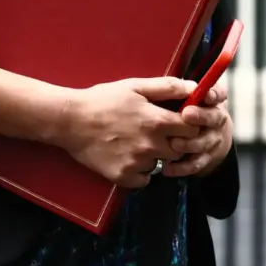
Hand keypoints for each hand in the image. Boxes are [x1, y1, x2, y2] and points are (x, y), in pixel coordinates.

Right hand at [56, 77, 201, 188]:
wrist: (71, 121)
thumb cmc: (103, 99)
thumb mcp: (135, 86)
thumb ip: (167, 87)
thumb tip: (194, 87)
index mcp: (157, 121)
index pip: (193, 129)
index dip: (190, 125)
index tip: (179, 121)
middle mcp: (152, 146)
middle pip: (180, 150)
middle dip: (174, 141)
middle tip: (157, 132)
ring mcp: (138, 164)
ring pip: (162, 164)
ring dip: (156, 156)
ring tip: (137, 142)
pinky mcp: (124, 177)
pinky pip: (144, 179)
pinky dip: (140, 170)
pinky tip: (128, 155)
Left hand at [162, 80, 233, 177]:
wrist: (204, 138)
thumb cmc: (188, 110)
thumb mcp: (185, 97)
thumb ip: (179, 90)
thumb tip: (174, 85)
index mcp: (212, 101)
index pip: (218, 94)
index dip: (214, 94)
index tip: (205, 94)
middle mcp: (217, 119)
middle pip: (214, 117)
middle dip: (201, 115)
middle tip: (186, 114)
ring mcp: (212, 140)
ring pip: (204, 142)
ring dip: (189, 143)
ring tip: (174, 143)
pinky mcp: (206, 159)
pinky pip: (196, 164)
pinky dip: (181, 167)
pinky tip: (167, 167)